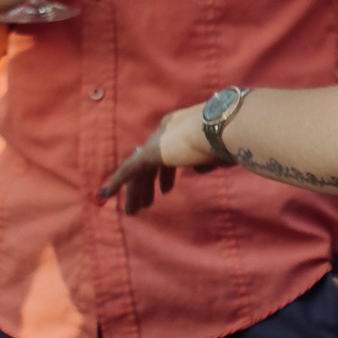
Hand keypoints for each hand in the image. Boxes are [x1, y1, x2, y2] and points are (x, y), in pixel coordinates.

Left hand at [97, 105, 217, 213]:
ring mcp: (158, 141)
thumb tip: (197, 170)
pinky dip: (116, 183)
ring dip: (136, 191)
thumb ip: (207, 161)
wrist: (226, 126)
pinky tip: (105, 196)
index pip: (167, 151)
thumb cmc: (232, 138)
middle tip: (147, 203)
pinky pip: (129, 170)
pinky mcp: (151, 152)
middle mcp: (167, 130)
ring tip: (133, 211)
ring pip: (139, 169)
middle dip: (147, 183)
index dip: (164, 173)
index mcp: (183, 127)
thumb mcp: (219, 152)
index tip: (164, 189)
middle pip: (150, 161)